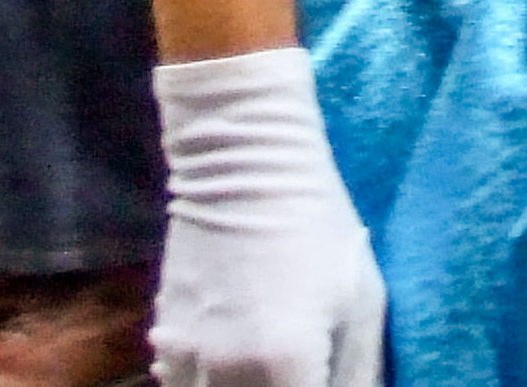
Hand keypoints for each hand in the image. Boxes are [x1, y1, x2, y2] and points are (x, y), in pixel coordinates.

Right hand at [152, 48, 384, 386]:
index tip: (325, 376)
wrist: (243, 161)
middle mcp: (226, 377)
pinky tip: (235, 358)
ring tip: (271, 363)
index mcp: (284, 367)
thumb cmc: (317, 223)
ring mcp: (185, 361)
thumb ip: (358, 375)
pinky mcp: (163, 342)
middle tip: (304, 367)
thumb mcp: (362, 299)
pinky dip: (210, 383)